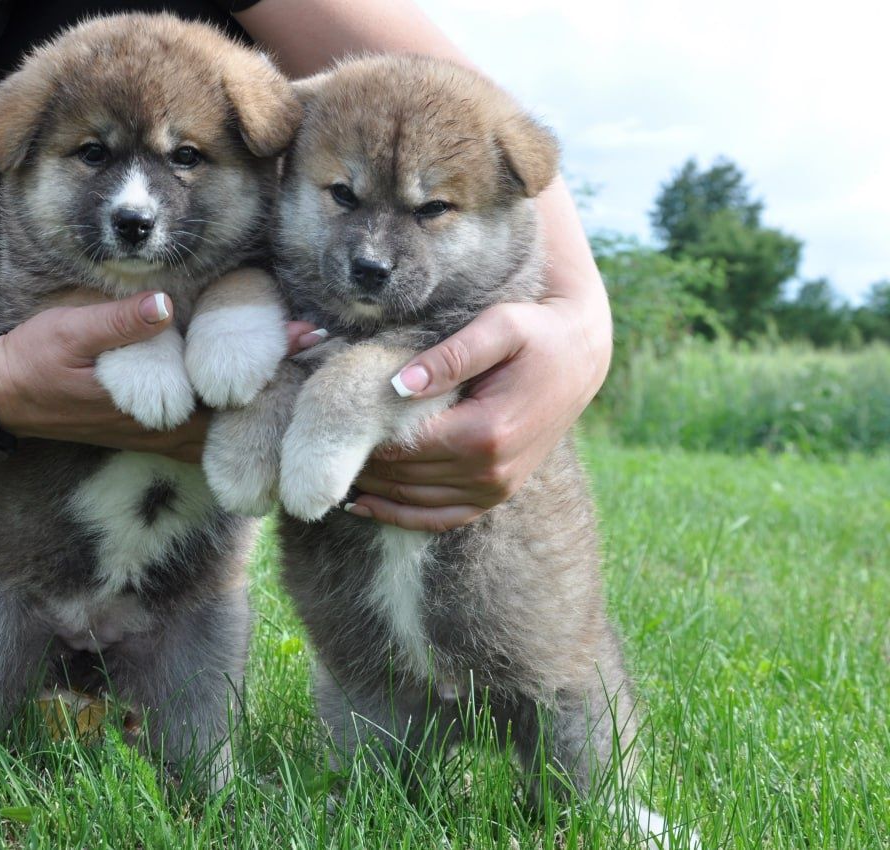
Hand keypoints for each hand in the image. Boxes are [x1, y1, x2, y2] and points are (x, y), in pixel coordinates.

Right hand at [0, 292, 321, 463]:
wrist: (0, 395)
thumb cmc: (33, 360)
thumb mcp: (69, 331)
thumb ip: (117, 322)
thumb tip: (161, 305)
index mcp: (150, 406)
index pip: (223, 393)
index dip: (269, 368)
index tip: (309, 339)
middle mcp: (162, 429)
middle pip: (237, 418)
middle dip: (283, 389)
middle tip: (332, 356)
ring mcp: (157, 434)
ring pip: (225, 430)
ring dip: (264, 406)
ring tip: (311, 375)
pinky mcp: (150, 430)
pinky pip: (205, 432)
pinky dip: (237, 419)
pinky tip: (261, 401)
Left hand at [348, 297, 610, 531]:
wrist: (581, 356)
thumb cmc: (536, 333)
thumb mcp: (498, 328)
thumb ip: (449, 356)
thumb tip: (398, 384)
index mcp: (486, 431)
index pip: (405, 446)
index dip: (364, 440)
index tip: (331, 425)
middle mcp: (491, 471)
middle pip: (406, 478)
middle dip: (362, 464)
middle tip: (320, 448)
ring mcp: (496, 489)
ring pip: (417, 503)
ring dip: (374, 492)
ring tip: (331, 473)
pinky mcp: (497, 494)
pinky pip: (442, 518)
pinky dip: (402, 517)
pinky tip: (365, 505)